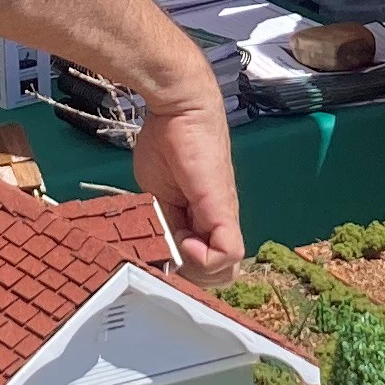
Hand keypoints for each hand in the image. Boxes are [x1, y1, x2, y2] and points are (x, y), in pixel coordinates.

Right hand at [132, 94, 245, 282]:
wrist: (179, 109)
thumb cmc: (166, 141)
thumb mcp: (155, 193)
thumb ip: (162, 221)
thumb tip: (163, 249)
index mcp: (203, 218)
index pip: (208, 263)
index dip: (186, 269)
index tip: (164, 252)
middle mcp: (219, 220)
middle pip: (221, 274)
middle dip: (192, 274)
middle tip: (170, 253)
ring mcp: (224, 215)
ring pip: (226, 269)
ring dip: (196, 268)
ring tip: (176, 244)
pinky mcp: (222, 207)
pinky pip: (228, 252)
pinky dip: (205, 259)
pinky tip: (185, 241)